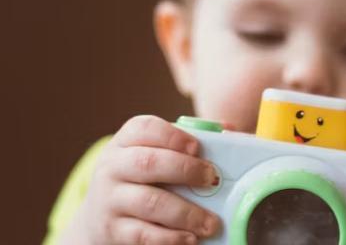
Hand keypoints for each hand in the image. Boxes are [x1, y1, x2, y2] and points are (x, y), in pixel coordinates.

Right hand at [61, 115, 219, 244]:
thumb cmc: (142, 177)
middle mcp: (113, 166)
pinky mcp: (112, 230)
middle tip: (211, 180)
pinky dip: (170, 237)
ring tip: (210, 222)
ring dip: (186, 213)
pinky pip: (143, 234)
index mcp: (126, 141)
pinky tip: (190, 238)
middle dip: (185, 170)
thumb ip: (187, 142)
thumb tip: (229, 130)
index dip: (172, 136)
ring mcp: (110, 199)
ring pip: (150, 202)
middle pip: (148, 163)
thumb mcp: (155, 153)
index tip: (197, 147)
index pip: (144, 128)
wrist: (100, 215)